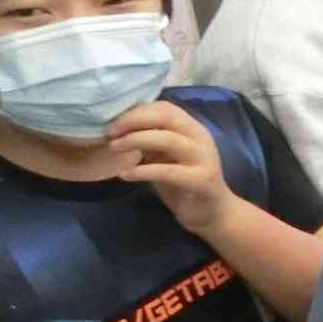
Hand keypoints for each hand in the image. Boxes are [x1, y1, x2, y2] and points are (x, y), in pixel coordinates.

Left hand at [108, 102, 232, 237]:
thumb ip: (149, 142)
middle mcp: (201, 138)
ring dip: (136, 140)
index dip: (136, 112)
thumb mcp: (165, 157)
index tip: (113, 124)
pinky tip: (124, 175)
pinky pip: (168, 172)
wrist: (212, 213)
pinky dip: (142, 171)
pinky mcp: (201, 181)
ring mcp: (204, 159)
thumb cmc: (183, 183)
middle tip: (110, 133)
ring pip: (168, 140)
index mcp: (192, 129)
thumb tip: (116, 130)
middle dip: (133, 121)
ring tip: (114, 148)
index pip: (164, 108)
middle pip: (166, 117)